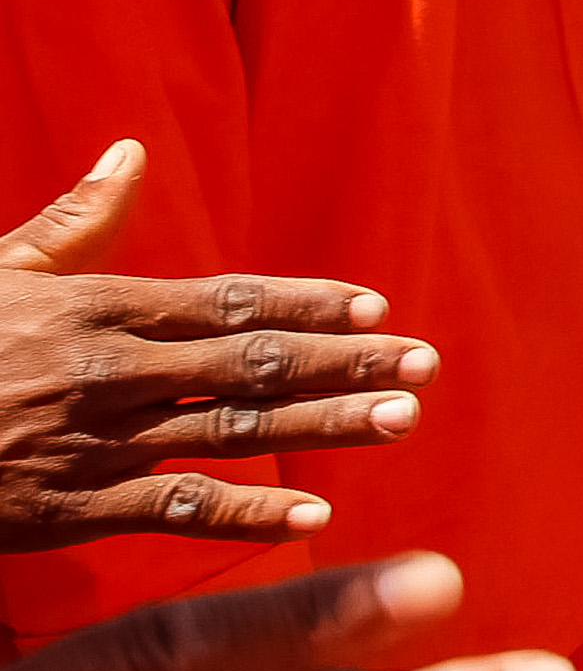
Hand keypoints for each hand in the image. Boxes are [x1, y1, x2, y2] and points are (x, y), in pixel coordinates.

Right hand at [0, 143, 438, 550]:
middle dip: (345, 363)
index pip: (226, 301)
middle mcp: (109, 371)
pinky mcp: (69, 510)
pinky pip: (172, 512)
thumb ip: (73, 222)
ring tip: (400, 422)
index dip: (306, 304)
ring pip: (230, 432)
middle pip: (250, 363)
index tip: (377, 306)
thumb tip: (130, 155)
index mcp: (97, 308)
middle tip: (425, 365)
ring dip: (323, 427)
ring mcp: (93, 443)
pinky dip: (245, 514)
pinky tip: (313, 516)